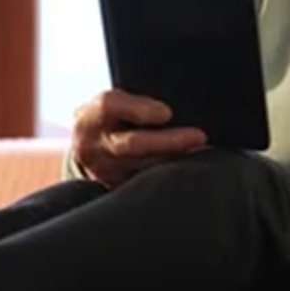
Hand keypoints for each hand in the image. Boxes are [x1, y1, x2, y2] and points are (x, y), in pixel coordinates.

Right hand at [71, 89, 206, 187]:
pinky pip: (146, 183)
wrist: (86, 148)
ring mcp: (104, 171)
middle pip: (132, 144)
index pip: (110, 106)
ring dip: (175, 160)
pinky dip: (169, 175)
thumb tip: (173, 108)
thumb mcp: (114, 103)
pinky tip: (190, 168)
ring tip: (203, 152)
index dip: (139, 109)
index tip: (167, 113)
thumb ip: (136, 102)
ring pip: (143, 168)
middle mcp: (94, 145)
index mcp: (92, 115)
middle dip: (168, 141)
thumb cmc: (110, 118)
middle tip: (198, 136)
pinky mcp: (116, 188)